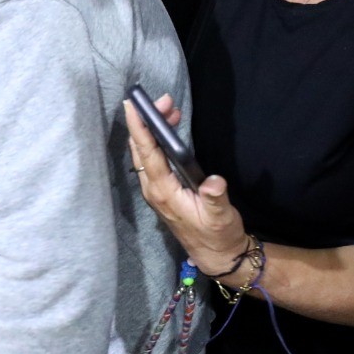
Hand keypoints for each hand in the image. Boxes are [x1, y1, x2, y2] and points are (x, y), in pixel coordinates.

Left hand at [124, 95, 248, 275]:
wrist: (215, 254)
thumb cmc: (218, 235)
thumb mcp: (221, 217)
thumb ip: (215, 198)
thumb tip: (213, 181)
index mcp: (164, 192)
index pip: (147, 154)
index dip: (139, 129)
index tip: (132, 105)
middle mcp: (154, 189)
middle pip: (143, 149)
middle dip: (148, 121)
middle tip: (163, 99)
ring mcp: (156, 189)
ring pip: (146, 153)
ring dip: (153, 129)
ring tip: (169, 107)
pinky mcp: (162, 189)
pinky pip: (153, 159)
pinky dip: (157, 140)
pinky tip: (168, 128)